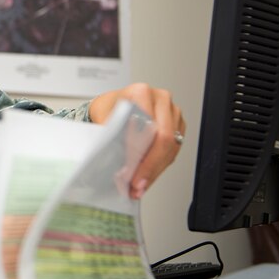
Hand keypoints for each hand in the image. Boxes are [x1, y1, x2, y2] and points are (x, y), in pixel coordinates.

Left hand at [88, 83, 185, 198]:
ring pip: (171, 147)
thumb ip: (109, 135)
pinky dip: (159, 166)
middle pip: (164, 139)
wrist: (113, 104)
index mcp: (141, 92)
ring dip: (155, 171)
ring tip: (139, 186)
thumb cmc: (109, 108)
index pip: (149, 127)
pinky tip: (147, 177)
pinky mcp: (177, 124)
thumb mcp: (102, 118)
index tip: (131, 174)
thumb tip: (111, 160)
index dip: (141, 154)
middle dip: (150, 168)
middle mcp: (160, 99)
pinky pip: (173, 150)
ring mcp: (172, 111)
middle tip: (137, 185)